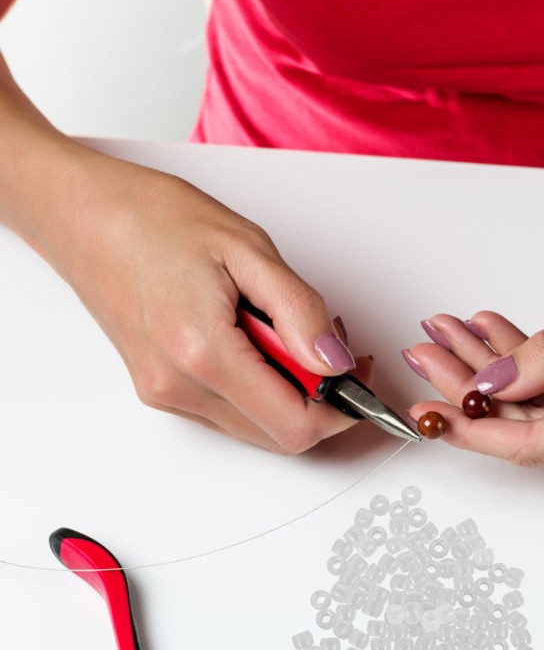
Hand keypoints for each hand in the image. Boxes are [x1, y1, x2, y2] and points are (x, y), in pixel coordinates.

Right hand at [43, 148, 369, 452]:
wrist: (79, 213)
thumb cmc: (153, 219)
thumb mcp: (247, 249)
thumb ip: (300, 312)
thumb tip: (338, 362)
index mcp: (203, 354)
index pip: (296, 425)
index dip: (342, 409)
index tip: (359, 375)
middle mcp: (179, 388)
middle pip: (280, 436)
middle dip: (321, 401)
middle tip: (330, 346)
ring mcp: (166, 394)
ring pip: (257, 428)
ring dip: (290, 394)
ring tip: (286, 333)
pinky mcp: (160, 390)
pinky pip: (230, 412)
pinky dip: (260, 388)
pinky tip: (257, 343)